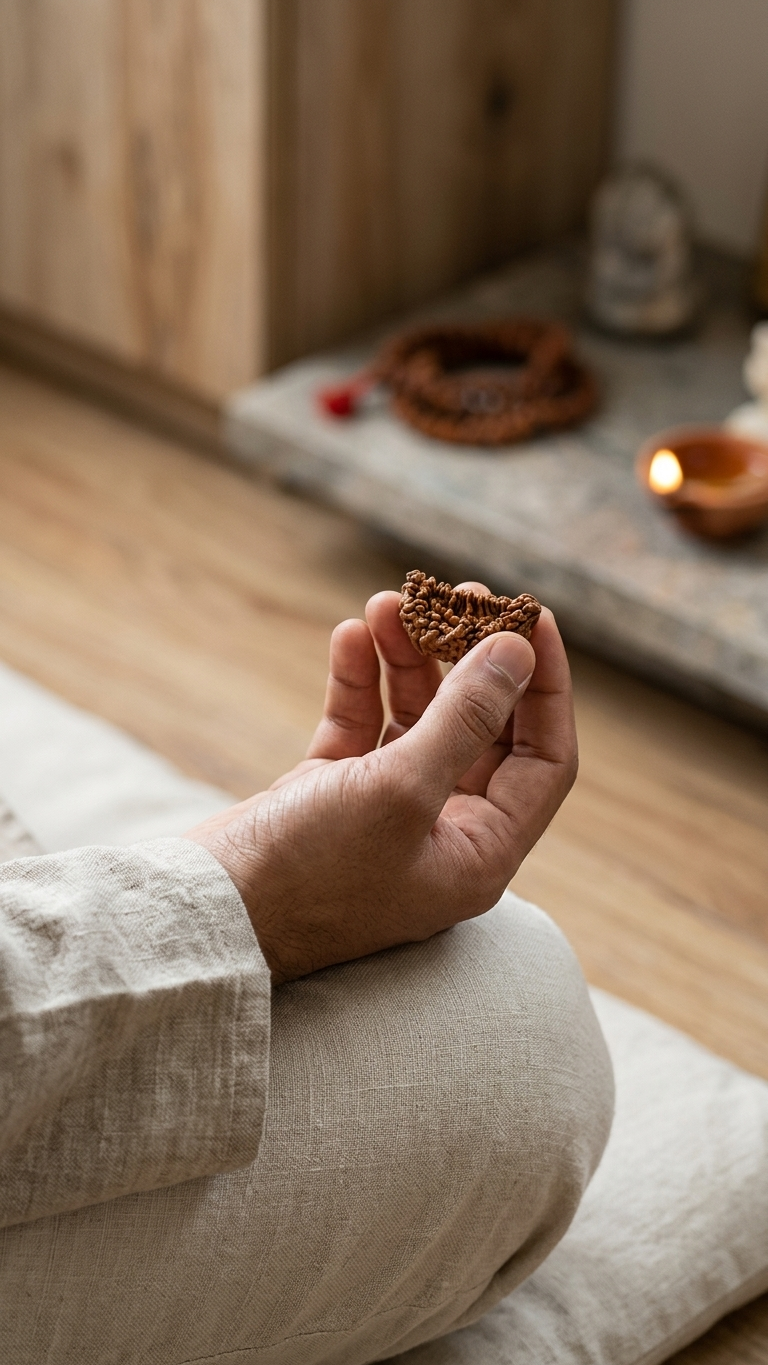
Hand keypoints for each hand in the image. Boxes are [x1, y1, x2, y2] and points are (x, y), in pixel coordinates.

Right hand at [187, 585, 576, 983]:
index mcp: (479, 854)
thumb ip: (464, 719)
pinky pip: (361, 728)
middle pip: (480, 730)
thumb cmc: (308, 873)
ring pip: (417, 721)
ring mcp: (385, 815)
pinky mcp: (331, 797)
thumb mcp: (399, 790)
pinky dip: (359, 683)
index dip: (544, 687)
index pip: (542, 759)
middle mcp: (441, 835)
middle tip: (456, 596)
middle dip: (468, 661)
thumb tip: (518, 654)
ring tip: (386, 603)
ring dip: (407, 659)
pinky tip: (349, 636)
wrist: (201, 915)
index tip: (532, 617)